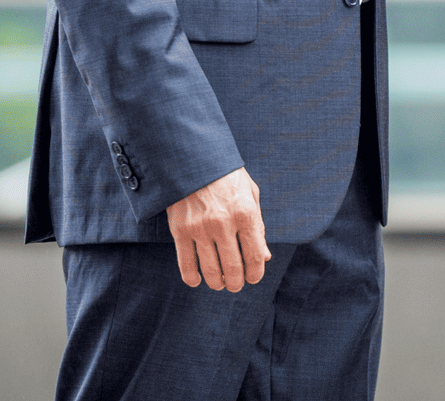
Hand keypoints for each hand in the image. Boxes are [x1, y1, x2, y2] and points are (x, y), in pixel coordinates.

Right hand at [167, 166, 269, 291]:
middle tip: (236, 285)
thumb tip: (264, 257)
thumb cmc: (227, 178)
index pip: (255, 255)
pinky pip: (186, 264)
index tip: (254, 278)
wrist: (194, 160)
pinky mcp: (180, 231)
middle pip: (233, 268)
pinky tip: (198, 280)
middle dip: (236, 283)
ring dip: (217, 283)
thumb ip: (258, 226)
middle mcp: (223, 223)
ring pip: (210, 270)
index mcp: (245, 213)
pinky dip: (193, 278)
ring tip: (220, 284)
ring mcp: (200, 228)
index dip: (256, 273)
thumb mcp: (250, 195)